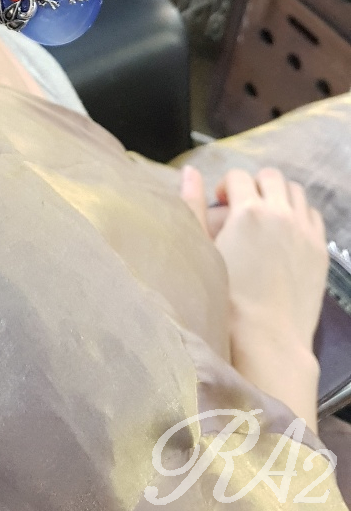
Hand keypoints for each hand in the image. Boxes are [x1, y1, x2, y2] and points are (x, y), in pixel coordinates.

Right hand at [180, 164, 327, 428]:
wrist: (266, 338)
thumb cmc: (226, 298)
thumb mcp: (202, 247)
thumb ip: (193, 205)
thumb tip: (189, 172)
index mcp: (247, 210)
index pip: (237, 176)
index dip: (226, 186)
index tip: (222, 204)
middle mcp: (280, 212)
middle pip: (270, 177)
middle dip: (255, 185)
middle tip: (245, 208)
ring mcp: (304, 230)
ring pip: (296, 191)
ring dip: (280, 196)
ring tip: (269, 218)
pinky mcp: (320, 249)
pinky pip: (314, 215)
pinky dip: (301, 215)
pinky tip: (289, 233)